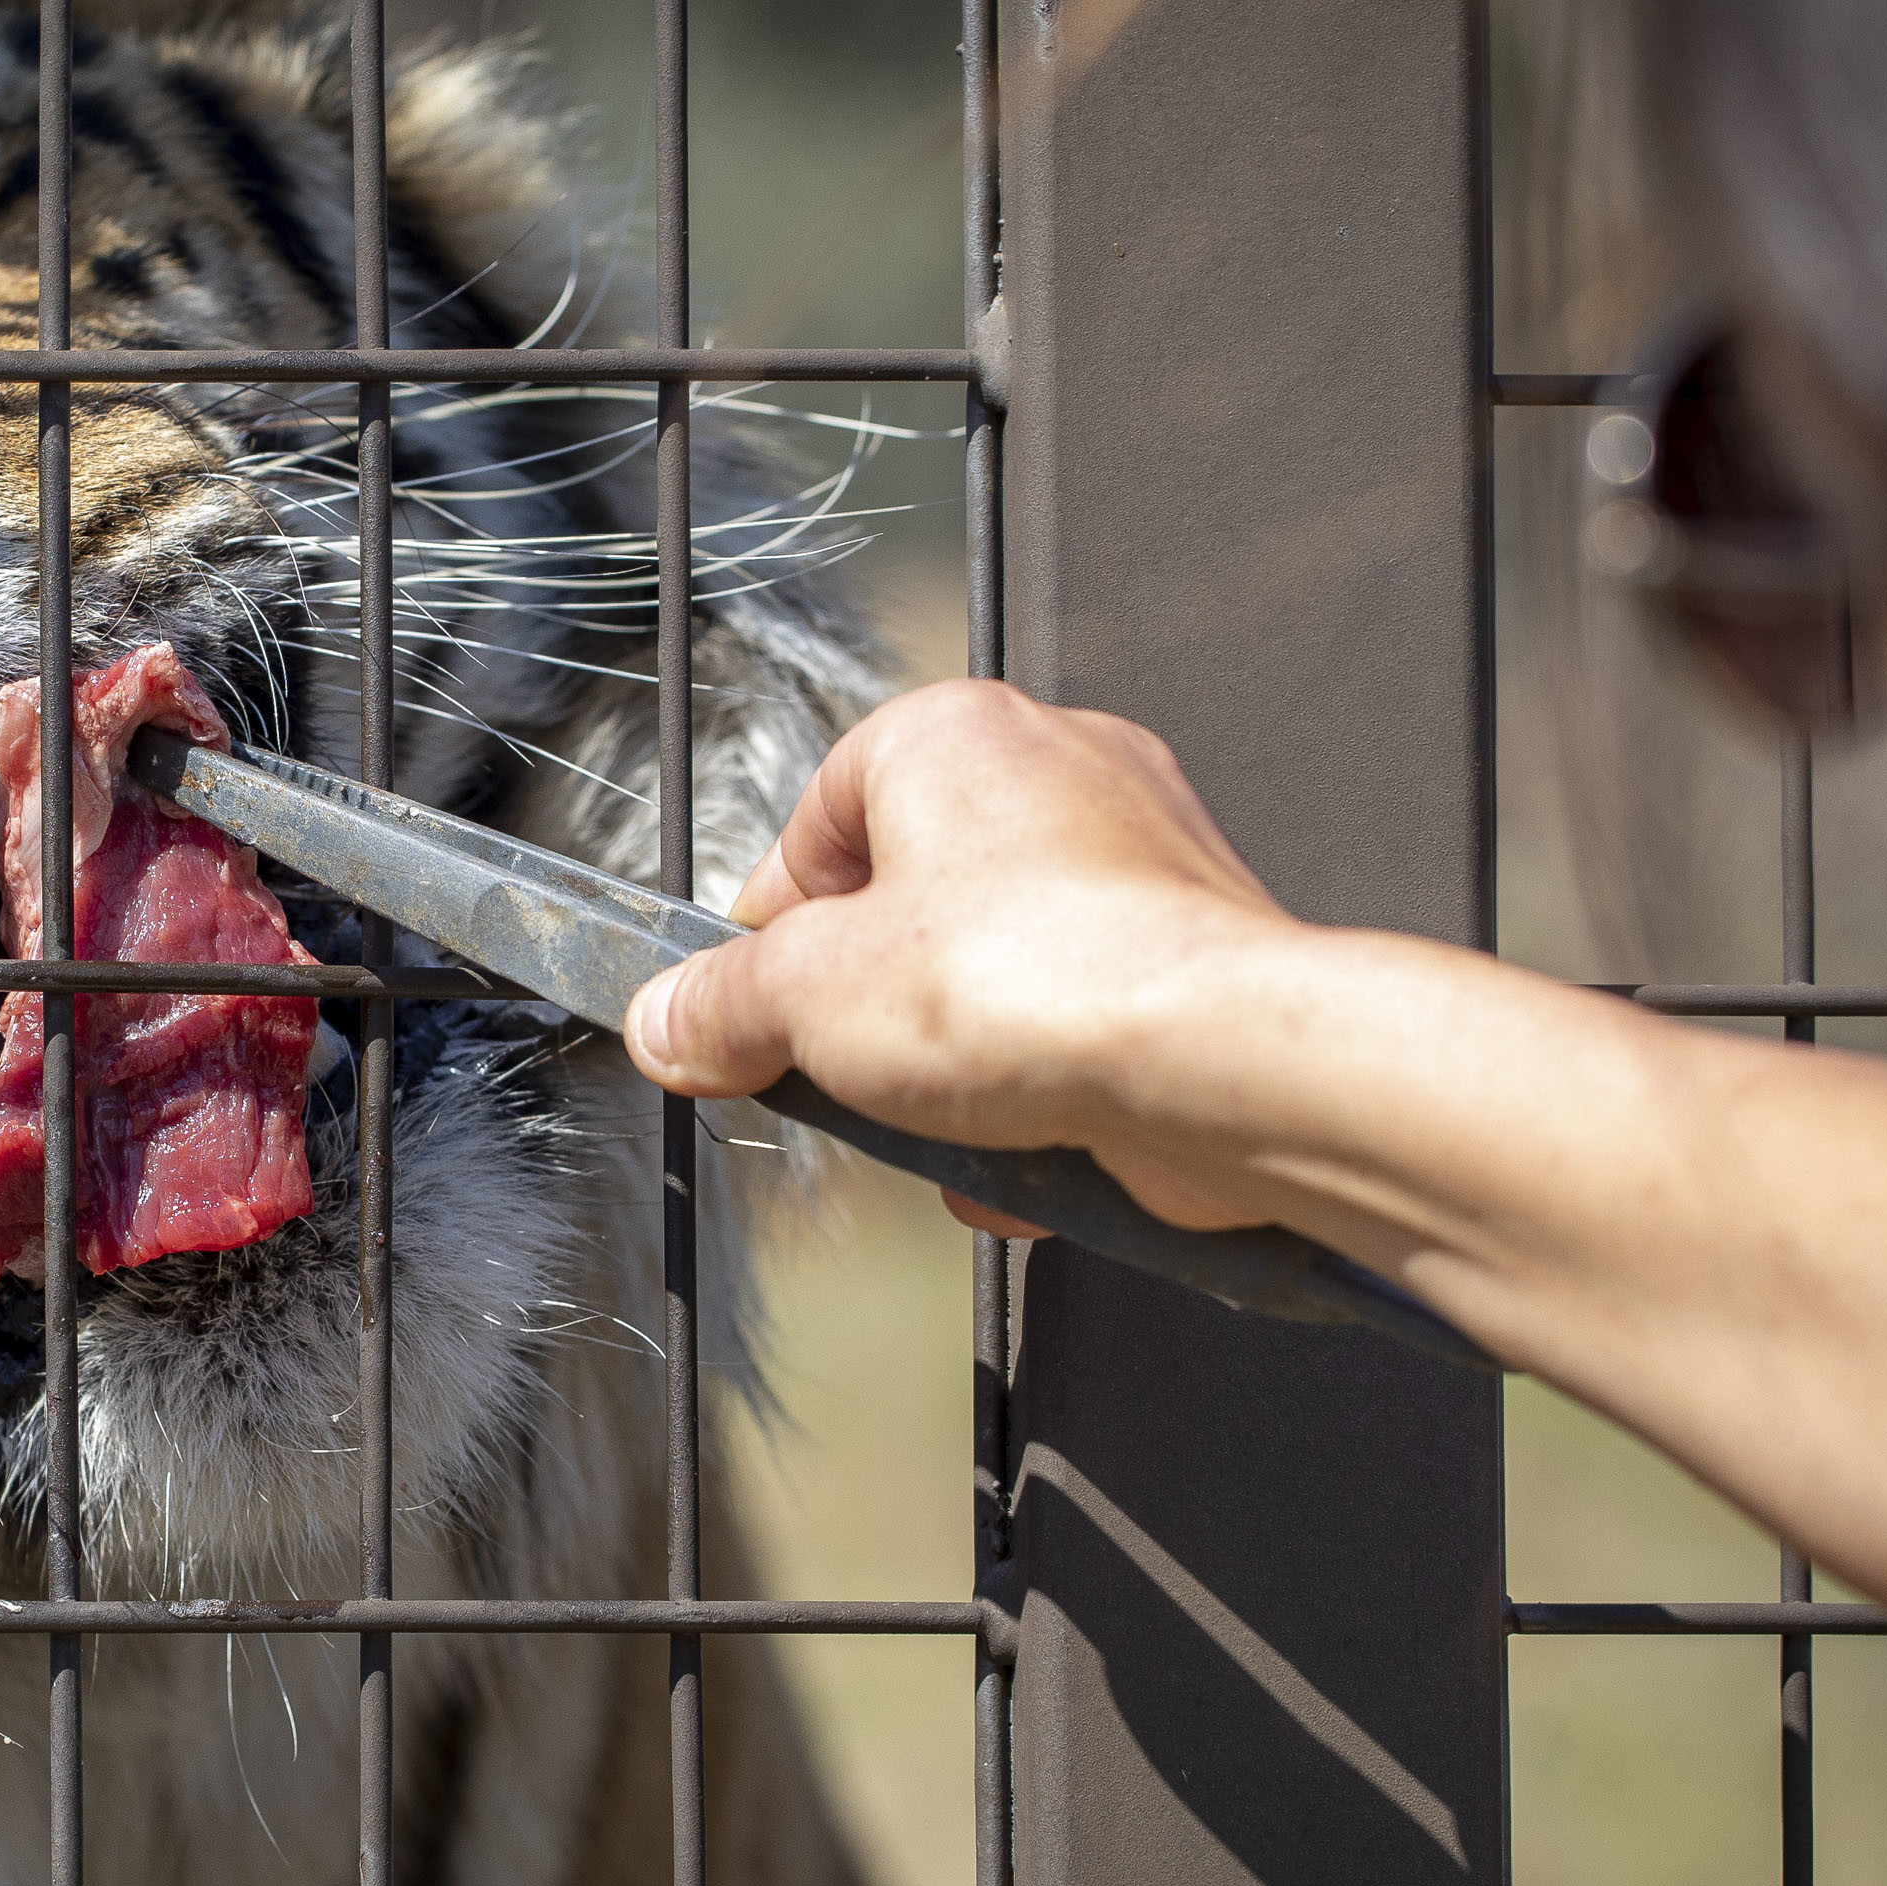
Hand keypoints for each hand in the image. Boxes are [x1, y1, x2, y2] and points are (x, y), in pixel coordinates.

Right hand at [622, 680, 1300, 1230]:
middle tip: (844, 1072)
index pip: (815, 818)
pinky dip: (1042, 1090)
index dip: (768, 927)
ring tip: (947, 1120)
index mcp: (951, 734)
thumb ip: (721, 1007)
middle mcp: (1057, 769)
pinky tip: (1023, 1150)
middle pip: (908, 903)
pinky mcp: (1191, 951)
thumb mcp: (808, 1001)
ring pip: (995, 974)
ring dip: (955, 1066)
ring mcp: (1138, 857)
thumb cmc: (1039, 981)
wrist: (1216, 1060)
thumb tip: (670, 1021)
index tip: (743, 1005)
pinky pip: (1078, 1022)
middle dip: (871, 1010)